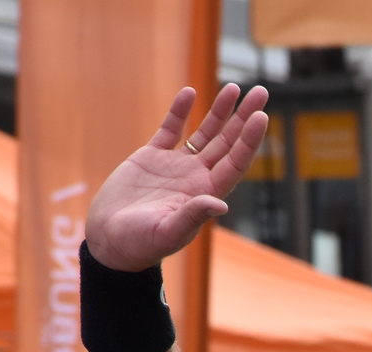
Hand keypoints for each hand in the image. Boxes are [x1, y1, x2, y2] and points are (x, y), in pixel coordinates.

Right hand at [85, 84, 270, 271]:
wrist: (110, 241)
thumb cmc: (140, 244)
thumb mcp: (168, 232)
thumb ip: (192, 216)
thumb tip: (220, 204)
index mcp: (205, 193)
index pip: (235, 162)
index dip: (249, 140)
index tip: (261, 116)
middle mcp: (196, 177)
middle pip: (227, 142)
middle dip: (243, 118)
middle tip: (261, 91)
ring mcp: (175, 166)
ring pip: (204, 133)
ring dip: (219, 111)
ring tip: (234, 88)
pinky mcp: (151, 158)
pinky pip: (170, 130)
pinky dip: (179, 111)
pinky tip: (190, 92)